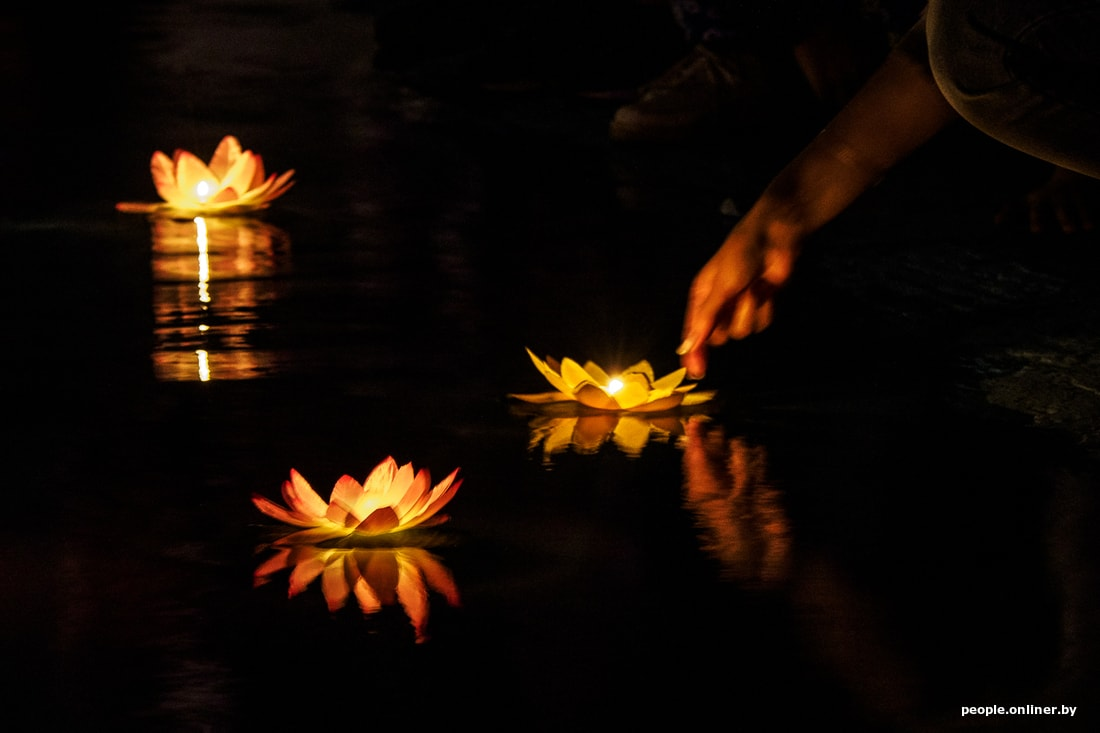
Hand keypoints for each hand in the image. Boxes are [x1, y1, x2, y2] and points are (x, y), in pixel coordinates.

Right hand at [678, 217, 799, 378]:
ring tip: (752, 288)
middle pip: (719, 337)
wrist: (775, 239)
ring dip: (749, 312)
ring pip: (742, 332)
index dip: (694, 353)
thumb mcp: (718, 287)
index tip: (696, 372)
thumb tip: (686, 347)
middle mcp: (719, 306)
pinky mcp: (761, 308)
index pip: (693, 333)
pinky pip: (761, 324)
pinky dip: (764, 308)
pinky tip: (765, 289)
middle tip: (732, 302)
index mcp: (701, 297)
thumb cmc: (740, 255)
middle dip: (726, 324)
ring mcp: (740, 308)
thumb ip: (704, 320)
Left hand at [996, 166, 1098, 233]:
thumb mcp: (1030, 199)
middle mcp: (1045, 197)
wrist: (1072, 168)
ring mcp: (1062, 195)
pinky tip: (1090, 227)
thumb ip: (1012, 209)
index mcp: (1032, 199)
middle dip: (1037, 218)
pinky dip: (1086, 216)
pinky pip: (1083, 206)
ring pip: (1063, 208)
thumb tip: (995, 220)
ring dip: (1065, 219)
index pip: (1015, 206)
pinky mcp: (1078, 194)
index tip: (997, 222)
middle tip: (1036, 230)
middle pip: (1039, 208)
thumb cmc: (1047, 192)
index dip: (1006, 213)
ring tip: (1069, 231)